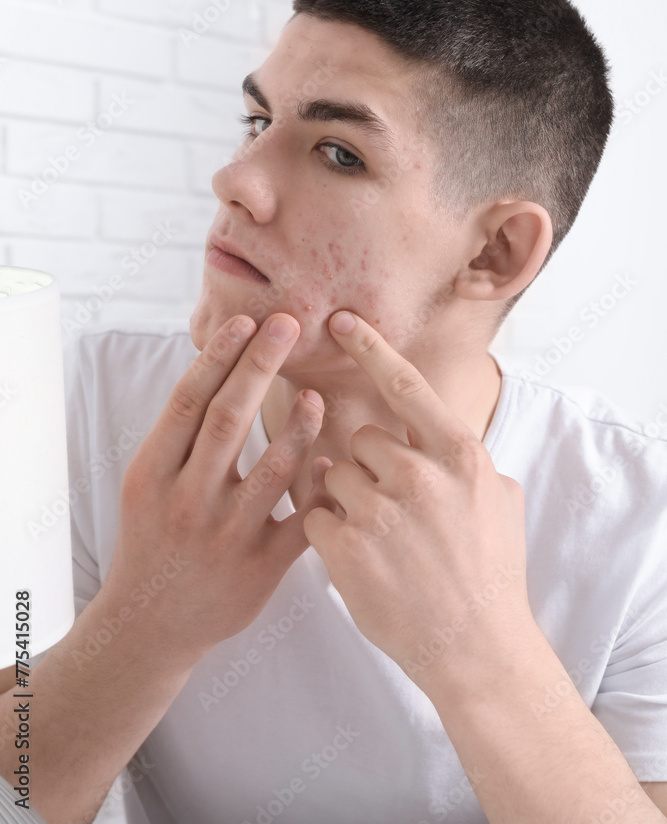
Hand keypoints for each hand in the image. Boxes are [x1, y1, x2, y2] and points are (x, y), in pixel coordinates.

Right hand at [103, 313, 331, 669]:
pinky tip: (333, 462)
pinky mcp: (259, 568)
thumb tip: (217, 368)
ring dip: (299, 425)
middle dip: (259, 365)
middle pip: (228, 420)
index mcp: (152, 473)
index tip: (244, 321)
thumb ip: (179, 437)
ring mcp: (224, 536)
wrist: (150, 624)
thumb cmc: (153, 539)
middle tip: (287, 323)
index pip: (188, 401)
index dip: (218, 357)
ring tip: (318, 394)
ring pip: (272, 468)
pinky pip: (300, 521)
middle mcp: (186, 500)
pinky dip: (319, 489)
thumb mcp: (146, 484)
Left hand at [303, 310, 533, 688]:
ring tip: (379, 540)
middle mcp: (418, 474)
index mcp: (458, 455)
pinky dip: (328, 531)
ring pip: (334, 475)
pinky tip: (359, 556)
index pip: (405, 385)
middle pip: (362, 440)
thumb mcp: (500, 501)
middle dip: (368, 468)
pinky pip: (315, 513)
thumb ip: (466, 459)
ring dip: (346, 499)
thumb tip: (437, 435)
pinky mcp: (347, 547)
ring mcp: (380, 510)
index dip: (370, 347)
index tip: (340, 319)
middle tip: (392, 510)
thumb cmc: (492, 574)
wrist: (477, 649)